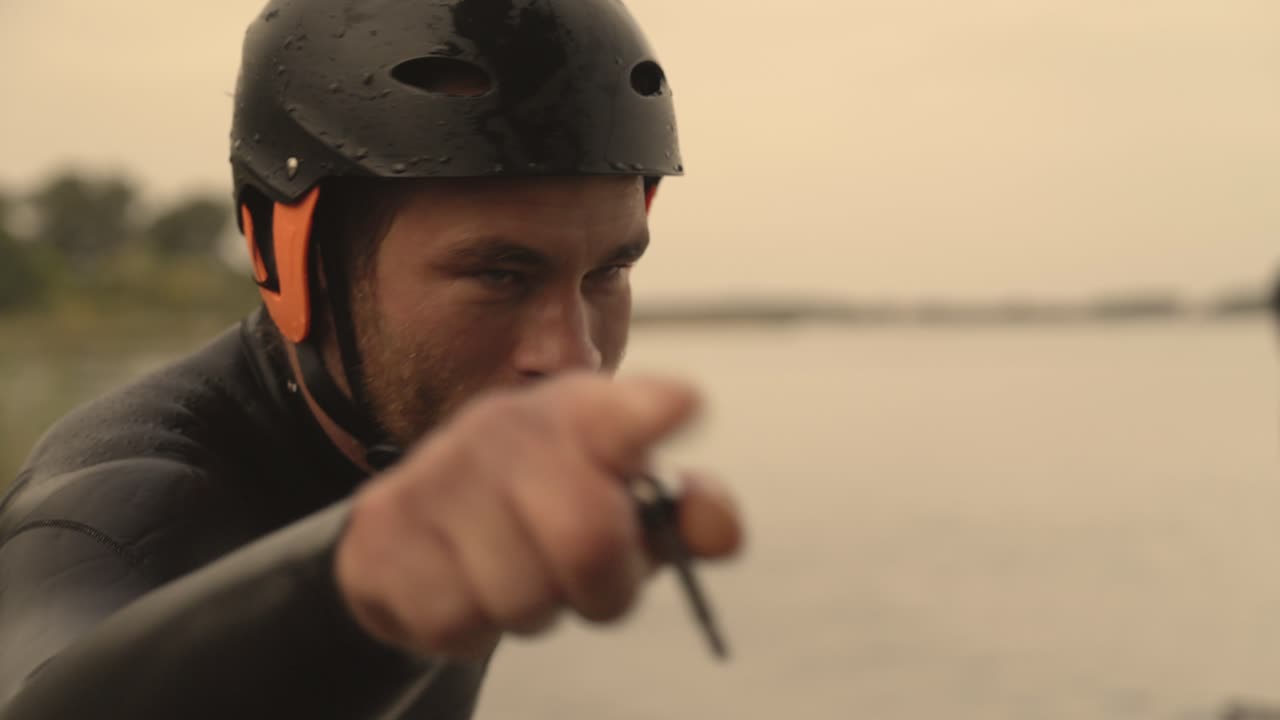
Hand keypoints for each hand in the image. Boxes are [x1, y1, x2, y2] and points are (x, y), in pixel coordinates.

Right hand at [334, 373, 743, 659]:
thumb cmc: (550, 515)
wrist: (427, 528)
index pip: (622, 407)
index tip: (684, 408)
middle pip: (588, 539)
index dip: (654, 411)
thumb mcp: (628, 510)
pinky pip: (453, 621)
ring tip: (518, 576)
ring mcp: (437, 470)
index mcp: (580, 413)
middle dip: (605, 588)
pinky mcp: (381, 527)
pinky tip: (464, 586)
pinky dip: (470, 628)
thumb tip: (722, 532)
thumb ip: (687, 517)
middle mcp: (505, 424)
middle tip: (592, 585)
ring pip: (518, 596)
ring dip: (532, 612)